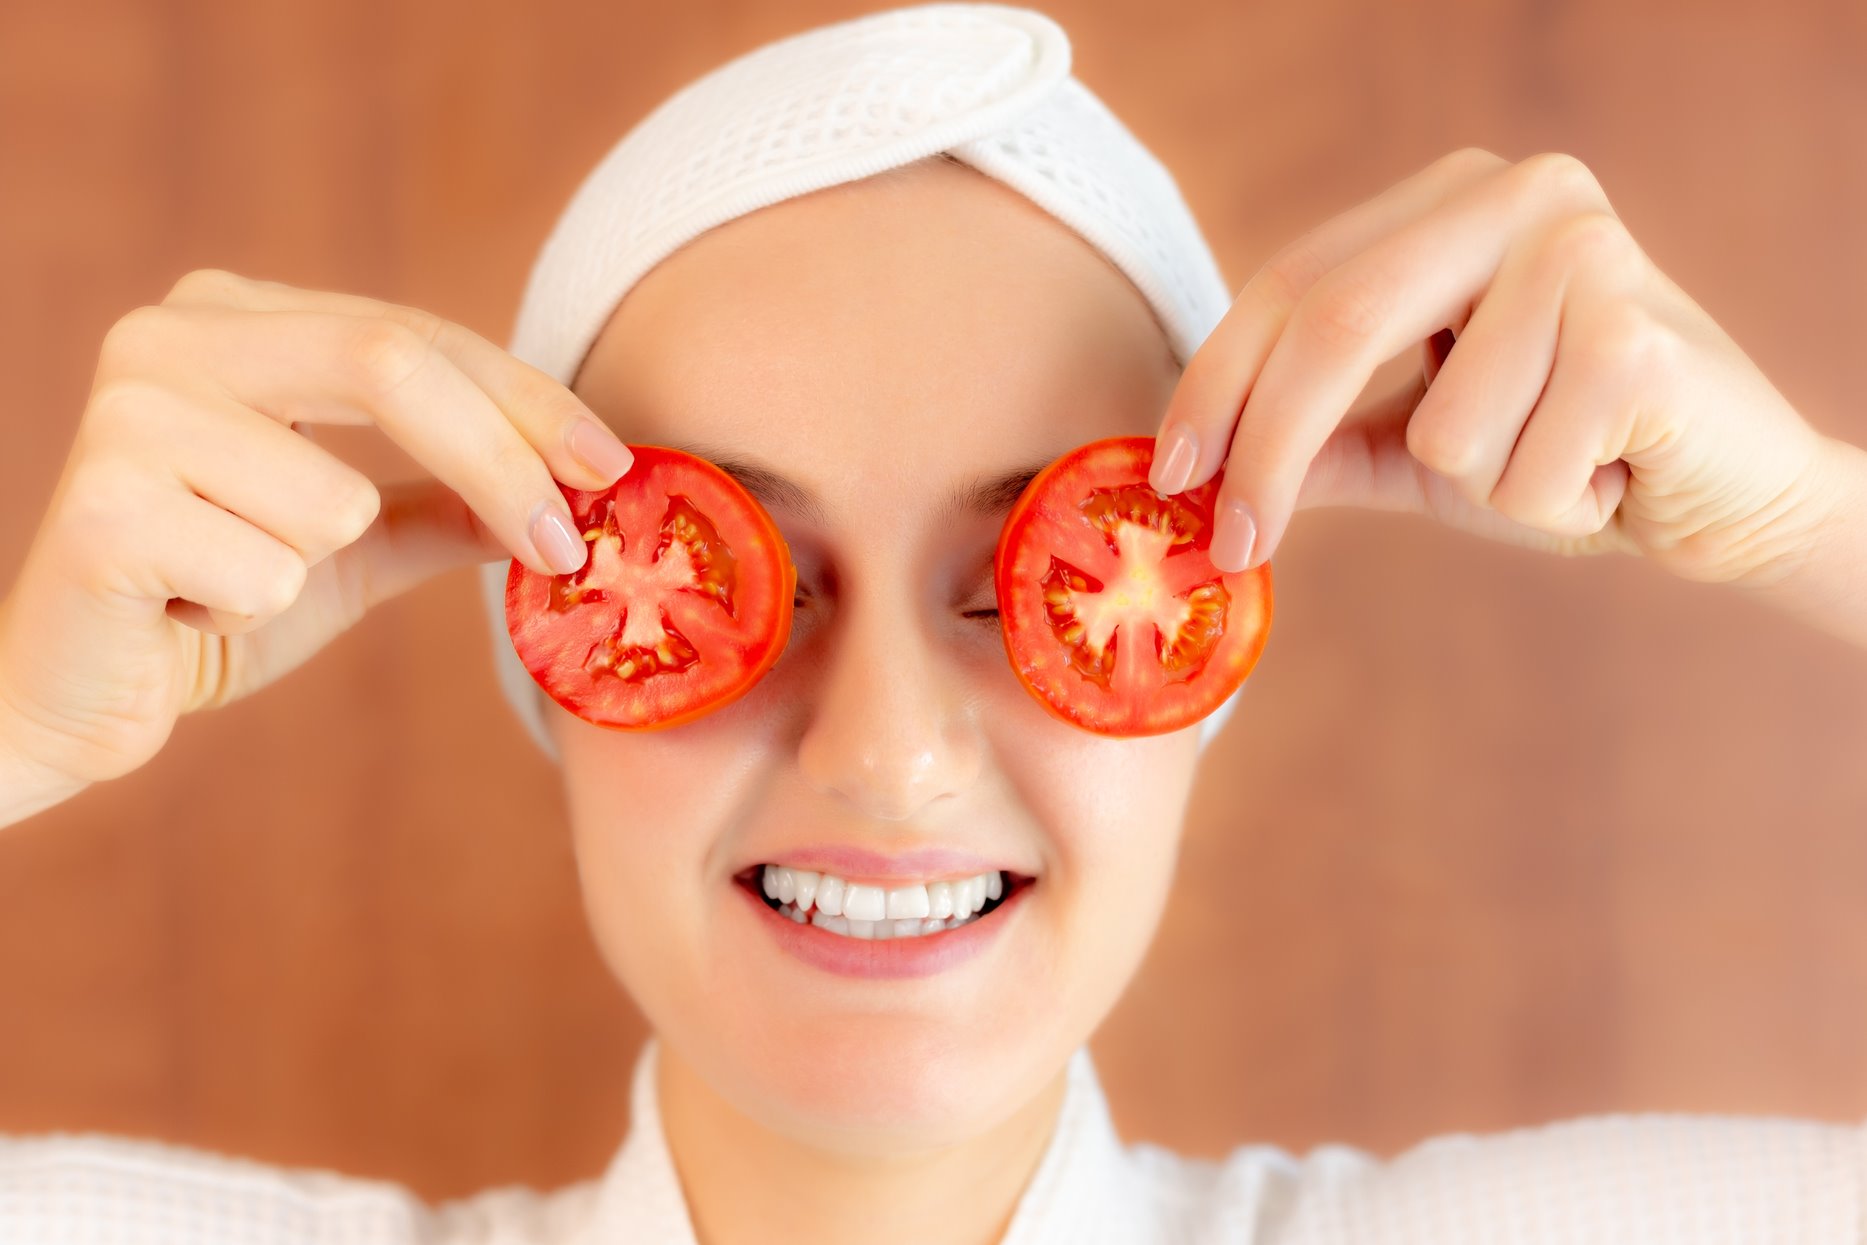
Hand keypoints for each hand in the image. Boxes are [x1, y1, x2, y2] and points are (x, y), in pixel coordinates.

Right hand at [0, 269, 634, 802]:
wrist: (68, 693)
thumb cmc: (208, 606)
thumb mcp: (349, 546)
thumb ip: (444, 504)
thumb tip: (574, 491)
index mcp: (234, 319)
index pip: (417, 336)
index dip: (528, 402)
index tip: (614, 467)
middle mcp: (171, 334)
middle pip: (393, 364)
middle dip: (503, 461)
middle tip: (570, 545)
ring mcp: (126, 410)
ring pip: (334, 497)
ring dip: (315, 569)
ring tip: (231, 583)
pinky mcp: (103, 506)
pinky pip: (268, 571)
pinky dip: (251, 613)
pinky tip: (182, 610)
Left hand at [1151, 148, 1844, 585]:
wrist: (1724, 497)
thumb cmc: (1563, 455)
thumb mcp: (1414, 447)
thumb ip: (1315, 445)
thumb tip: (1194, 478)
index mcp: (1448, 201)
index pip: (1292, 282)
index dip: (1215, 384)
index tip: (1167, 475)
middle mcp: (1515, 193)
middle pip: (1335, 324)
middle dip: (1267, 451)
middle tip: (1231, 544)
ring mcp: (1585, 249)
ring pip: (1437, 428)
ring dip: (1480, 488)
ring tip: (1554, 462)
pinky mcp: (1639, 331)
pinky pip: (1518, 469)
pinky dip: (1549, 504)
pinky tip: (1610, 470)